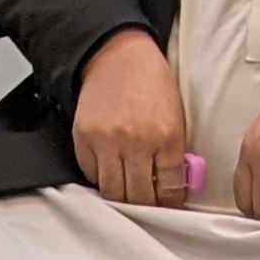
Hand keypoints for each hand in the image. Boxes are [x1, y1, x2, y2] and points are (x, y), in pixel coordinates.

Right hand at [71, 28, 189, 206]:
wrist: (117, 53)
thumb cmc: (151, 81)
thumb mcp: (176, 115)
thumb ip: (174, 153)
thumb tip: (174, 188)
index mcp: (166, 136)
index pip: (170, 189)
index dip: (171, 204)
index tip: (169, 205)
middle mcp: (136, 141)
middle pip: (140, 197)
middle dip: (147, 206)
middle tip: (149, 203)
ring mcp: (106, 140)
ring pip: (113, 192)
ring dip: (122, 197)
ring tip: (128, 192)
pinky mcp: (83, 136)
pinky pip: (91, 173)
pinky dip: (100, 177)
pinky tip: (110, 169)